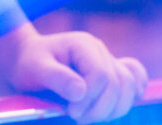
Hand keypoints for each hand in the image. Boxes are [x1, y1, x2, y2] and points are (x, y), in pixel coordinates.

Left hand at [6, 31, 147, 122]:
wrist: (26, 59)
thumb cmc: (28, 64)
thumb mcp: (36, 69)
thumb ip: (58, 78)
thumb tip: (81, 93)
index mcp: (83, 45)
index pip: (101, 76)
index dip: (90, 99)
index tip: (70, 111)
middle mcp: (100, 50)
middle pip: (118, 84)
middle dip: (100, 108)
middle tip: (77, 118)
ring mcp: (108, 60)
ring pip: (129, 86)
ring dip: (113, 109)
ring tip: (89, 116)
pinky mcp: (111, 72)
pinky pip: (135, 78)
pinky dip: (132, 93)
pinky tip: (117, 105)